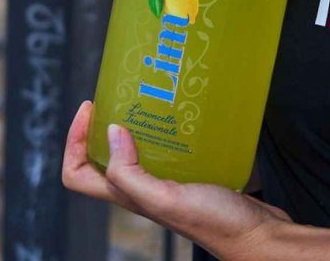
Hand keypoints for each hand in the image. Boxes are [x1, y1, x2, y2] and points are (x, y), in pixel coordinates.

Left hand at [62, 101, 288, 259]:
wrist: (256, 233)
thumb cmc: (214, 222)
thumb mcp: (165, 198)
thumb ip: (131, 174)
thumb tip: (112, 132)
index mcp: (128, 197)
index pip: (77, 173)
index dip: (73, 141)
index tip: (91, 109)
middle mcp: (140, 190)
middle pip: (101, 159)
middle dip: (100, 126)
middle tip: (117, 96)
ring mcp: (164, 181)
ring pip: (133, 151)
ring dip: (133, 125)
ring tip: (147, 99)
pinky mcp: (189, 174)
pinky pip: (165, 148)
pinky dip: (165, 129)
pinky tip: (181, 115)